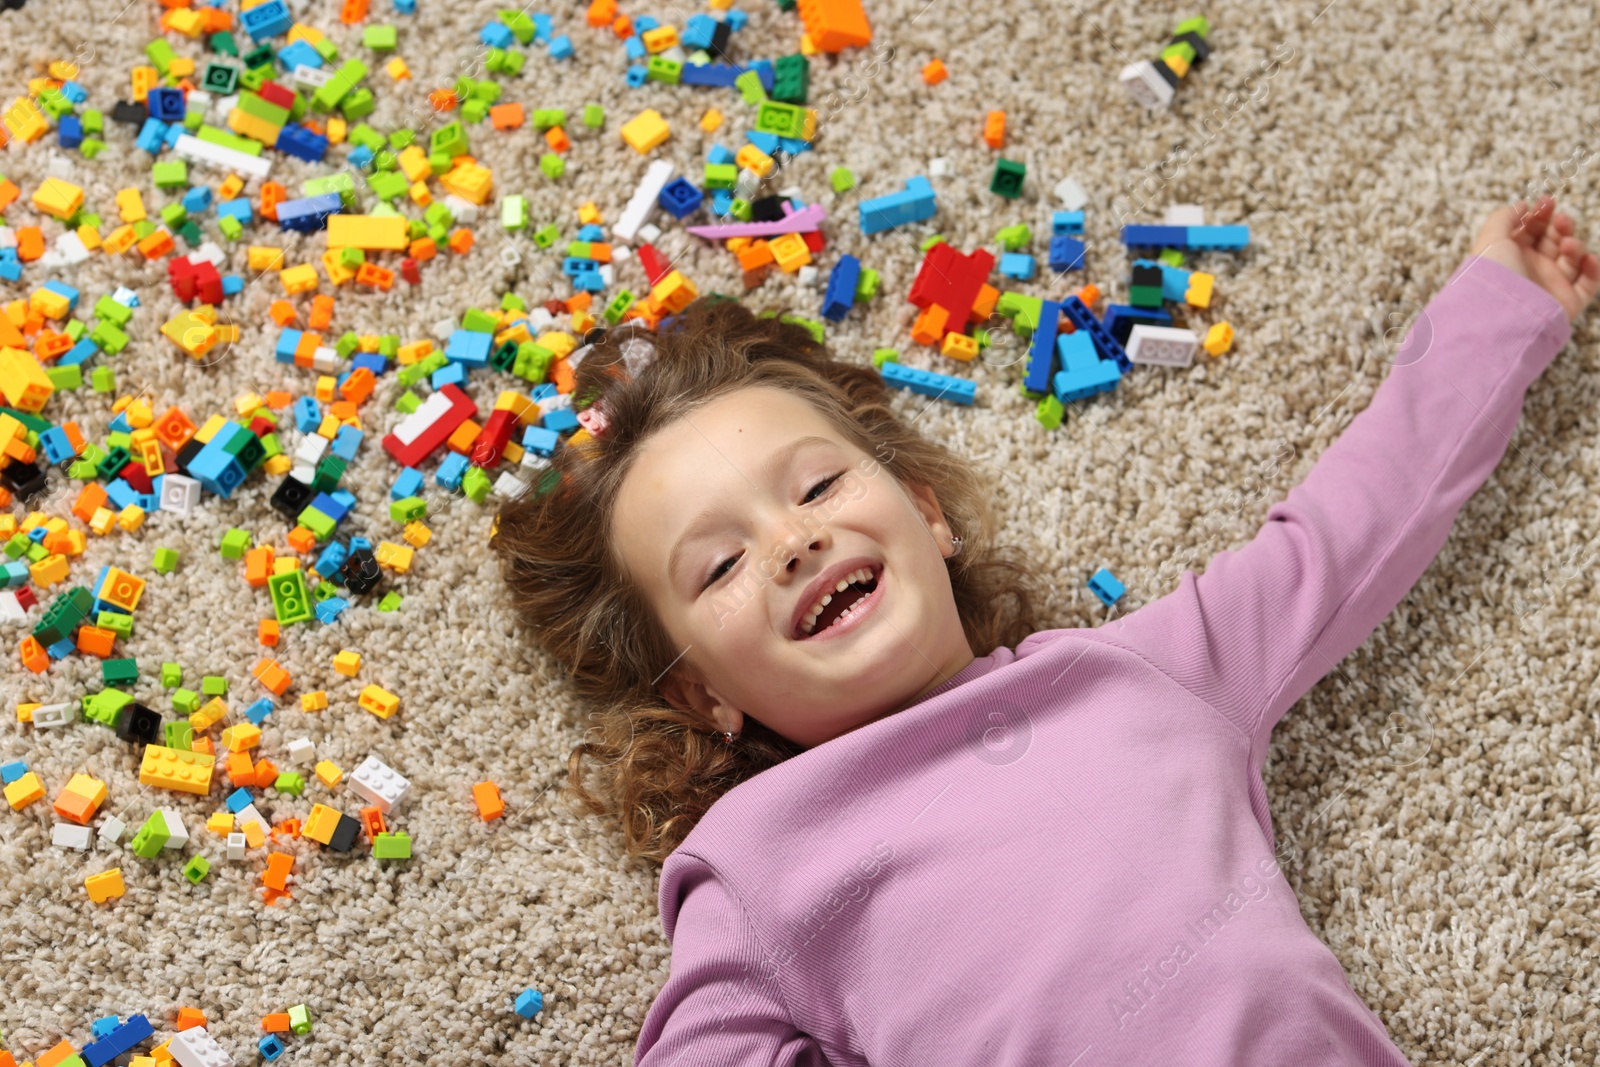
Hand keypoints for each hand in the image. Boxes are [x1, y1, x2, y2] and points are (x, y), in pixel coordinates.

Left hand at [1469, 196, 1599, 323]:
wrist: (1502, 317)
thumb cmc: (1493, 276)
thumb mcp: (1491, 240)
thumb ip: (1504, 217)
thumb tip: (1523, 205)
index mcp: (1511, 255)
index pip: (1531, 230)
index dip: (1541, 214)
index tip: (1546, 202)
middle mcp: (1531, 270)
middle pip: (1554, 240)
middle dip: (1561, 226)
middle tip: (1560, 221)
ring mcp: (1550, 286)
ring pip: (1573, 258)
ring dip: (1575, 245)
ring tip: (1567, 245)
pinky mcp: (1568, 302)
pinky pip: (1589, 284)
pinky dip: (1593, 269)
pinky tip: (1587, 259)